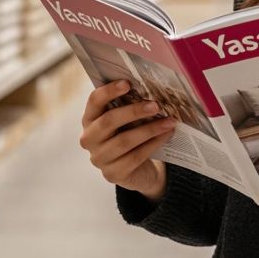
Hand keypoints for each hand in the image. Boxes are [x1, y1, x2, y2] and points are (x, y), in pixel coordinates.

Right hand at [79, 80, 177, 199]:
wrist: (137, 170)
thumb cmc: (130, 136)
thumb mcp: (127, 120)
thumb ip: (130, 106)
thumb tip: (152, 88)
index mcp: (90, 119)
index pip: (94, 101)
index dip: (109, 91)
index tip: (127, 83)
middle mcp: (89, 139)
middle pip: (108, 121)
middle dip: (134, 111)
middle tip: (156, 105)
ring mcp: (99, 159)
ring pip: (124, 141)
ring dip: (150, 129)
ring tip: (169, 121)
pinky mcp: (112, 174)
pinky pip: (135, 157)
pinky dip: (153, 144)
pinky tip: (166, 135)